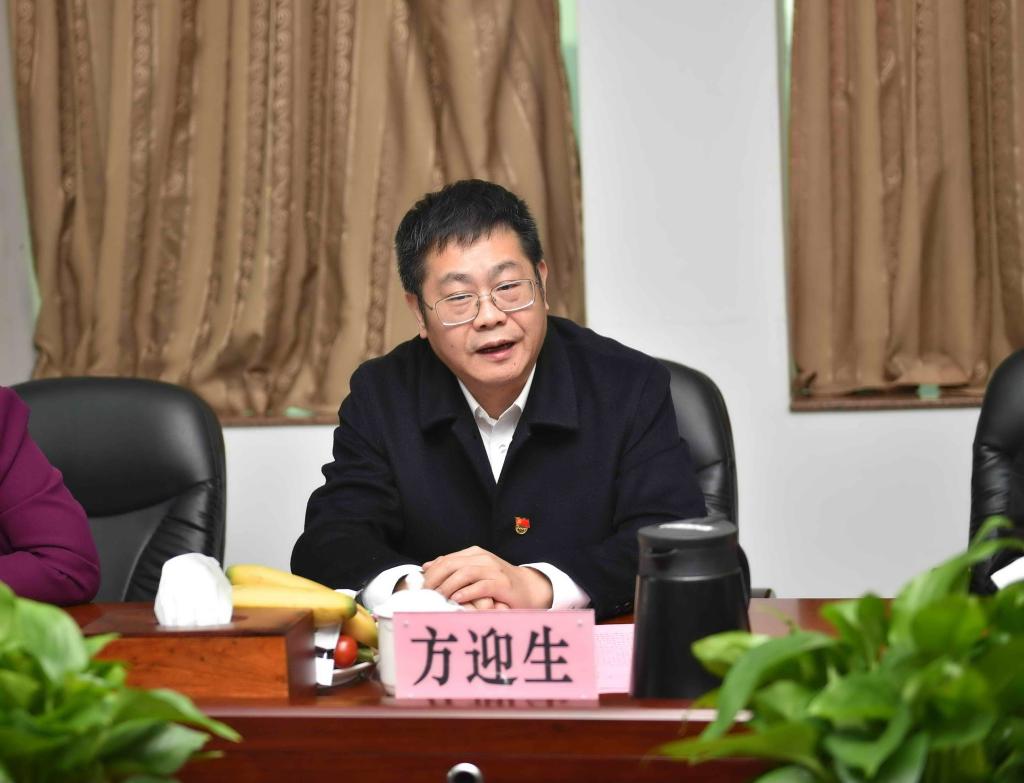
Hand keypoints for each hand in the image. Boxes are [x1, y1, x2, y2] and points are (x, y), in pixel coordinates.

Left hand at [421, 546, 551, 609]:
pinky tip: (456, 600)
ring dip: (447, 586)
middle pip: (451, 564)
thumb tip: (427, 566)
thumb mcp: (476, 570)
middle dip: (435, 579)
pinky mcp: (502, 584)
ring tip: (438, 598)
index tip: (420, 587)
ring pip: (464, 573)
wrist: (530, 588)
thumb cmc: (499, 582)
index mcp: (475, 554)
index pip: (446, 560)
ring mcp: (494, 570)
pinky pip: (481, 586)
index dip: (431, 573)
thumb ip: (454, 567)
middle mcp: (483, 558)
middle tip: (425, 595)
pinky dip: (466, 593)